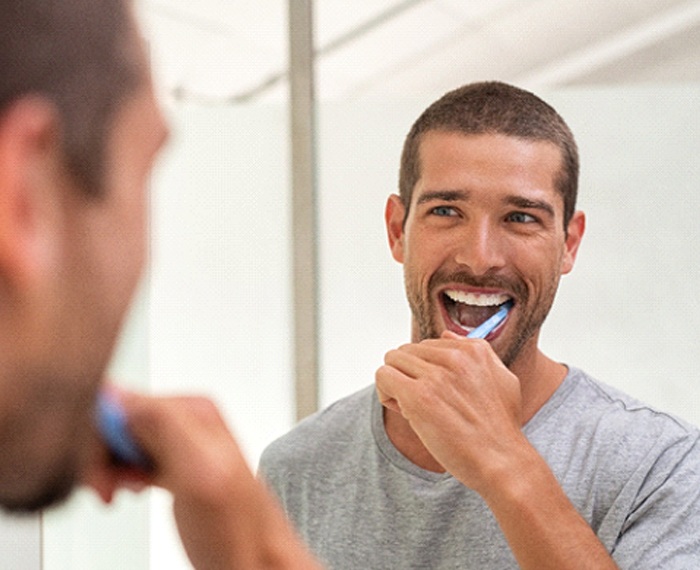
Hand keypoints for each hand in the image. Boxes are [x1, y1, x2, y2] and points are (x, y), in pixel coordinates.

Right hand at [85, 390, 321, 569]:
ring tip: (118, 492)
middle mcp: (188, 420)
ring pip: (120, 439)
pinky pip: (131, 456)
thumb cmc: (238, 530)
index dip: (99, 438)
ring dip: (108, 467)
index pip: (121, 401)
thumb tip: (119, 395)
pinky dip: (120, 474)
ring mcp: (181, 443)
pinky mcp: (174, 464)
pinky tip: (129, 490)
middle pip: (117, 419)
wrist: (256, 563)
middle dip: (102, 455)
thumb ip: (163, 426)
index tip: (101, 472)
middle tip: (109, 489)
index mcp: (193, 409)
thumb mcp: (200, 472)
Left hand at [376, 331, 526, 493]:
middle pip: (406, 351)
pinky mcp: (418, 396)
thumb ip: (476, 352)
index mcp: (473, 350)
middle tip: (424, 403)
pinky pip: (383, 377)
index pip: (427, 345)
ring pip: (392, 361)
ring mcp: (436, 376)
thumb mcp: (502, 379)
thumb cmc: (500, 429)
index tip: (437, 393)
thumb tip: (446, 335)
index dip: (426, 370)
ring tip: (413, 408)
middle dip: (408, 375)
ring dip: (396, 384)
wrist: (502, 462)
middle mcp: (454, 357)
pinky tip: (404, 412)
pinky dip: (386, 394)